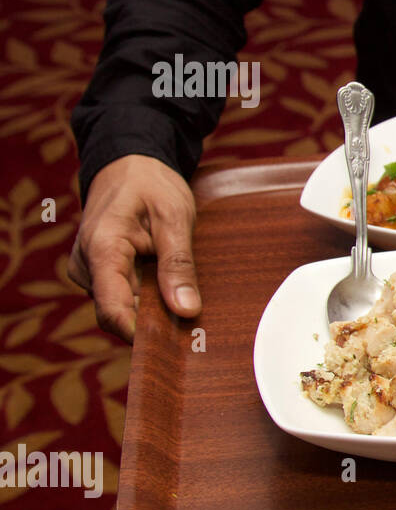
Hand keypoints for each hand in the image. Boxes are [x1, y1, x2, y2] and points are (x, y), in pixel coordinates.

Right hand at [68, 155, 200, 341]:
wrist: (129, 164)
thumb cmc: (151, 184)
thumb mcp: (175, 218)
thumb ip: (179, 265)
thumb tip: (187, 310)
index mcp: (102, 249)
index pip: (113, 310)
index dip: (142, 335)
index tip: (174, 345)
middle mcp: (86, 265)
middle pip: (118, 314)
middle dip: (153, 323)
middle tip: (194, 327)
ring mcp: (90, 271)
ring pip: (122, 308)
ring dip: (152, 310)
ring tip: (186, 304)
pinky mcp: (99, 273)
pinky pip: (122, 297)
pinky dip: (147, 300)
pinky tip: (171, 295)